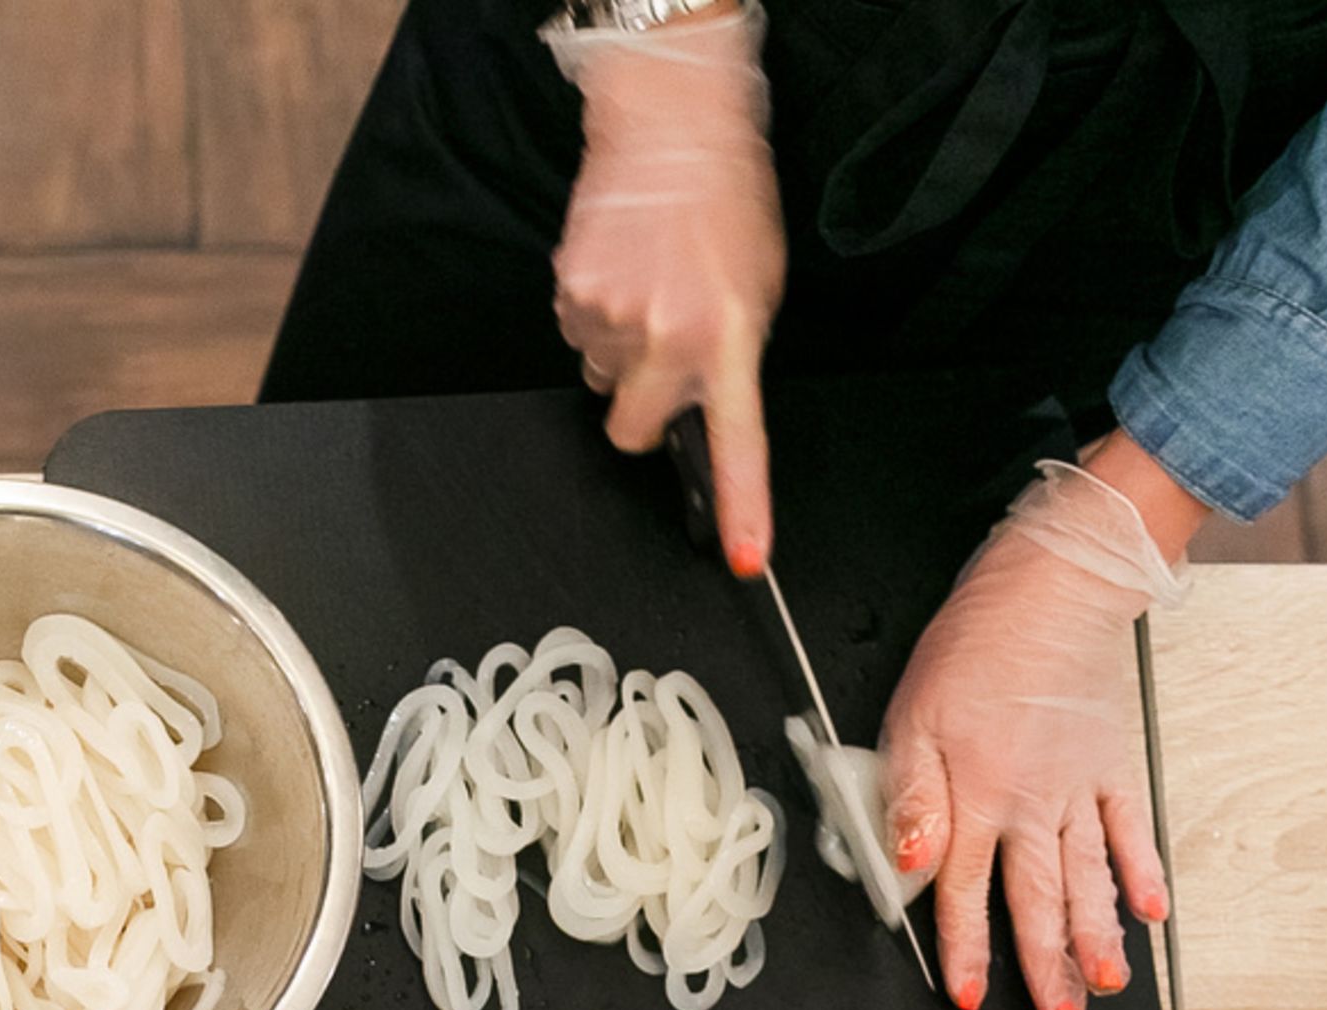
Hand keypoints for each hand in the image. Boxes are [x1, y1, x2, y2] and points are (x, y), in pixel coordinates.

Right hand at [546, 7, 782, 572]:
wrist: (669, 133)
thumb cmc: (721, 205)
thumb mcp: (756, 288)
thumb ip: (732, 356)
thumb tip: (702, 407)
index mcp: (728, 336)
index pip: (737, 442)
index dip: (740, 507)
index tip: (744, 559)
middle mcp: (668, 338)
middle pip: (632, 432)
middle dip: (642, 408)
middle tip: (661, 357)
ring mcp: (612, 321)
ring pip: (602, 381)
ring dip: (620, 350)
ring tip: (645, 288)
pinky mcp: (571, 297)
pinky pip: (576, 338)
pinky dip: (593, 317)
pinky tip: (618, 273)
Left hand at [882, 457, 1186, 1009]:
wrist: (1050, 591)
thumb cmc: (974, 649)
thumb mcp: (911, 721)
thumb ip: (911, 799)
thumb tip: (911, 862)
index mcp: (976, 797)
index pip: (965, 891)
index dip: (965, 948)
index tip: (970, 993)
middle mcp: (1032, 804)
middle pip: (1038, 901)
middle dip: (1045, 966)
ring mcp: (1080, 788)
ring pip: (1089, 879)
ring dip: (1098, 938)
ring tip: (1107, 986)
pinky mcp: (1112, 764)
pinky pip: (1131, 830)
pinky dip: (1143, 873)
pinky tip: (1152, 914)